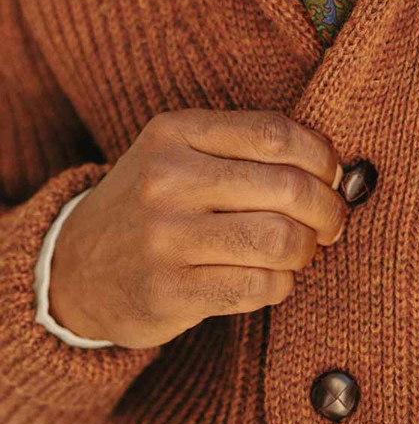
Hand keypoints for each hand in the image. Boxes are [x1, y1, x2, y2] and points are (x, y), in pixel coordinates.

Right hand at [49, 110, 345, 347]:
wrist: (77, 265)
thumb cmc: (155, 201)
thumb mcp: (182, 151)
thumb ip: (248, 148)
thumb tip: (337, 169)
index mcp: (177, 131)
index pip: (275, 133)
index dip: (321, 156)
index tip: (332, 174)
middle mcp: (167, 179)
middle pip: (288, 187)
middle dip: (328, 208)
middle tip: (331, 221)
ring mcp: (164, 237)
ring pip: (279, 240)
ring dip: (307, 249)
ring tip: (302, 250)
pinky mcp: (167, 291)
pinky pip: (258, 287)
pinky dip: (282, 284)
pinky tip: (272, 278)